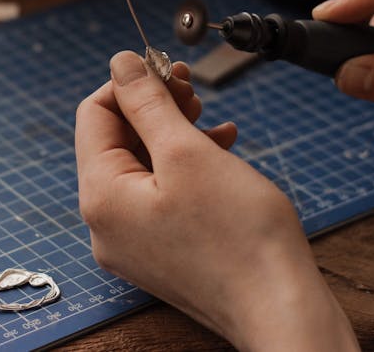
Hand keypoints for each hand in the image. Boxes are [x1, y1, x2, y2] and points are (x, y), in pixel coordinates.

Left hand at [75, 51, 357, 350]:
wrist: (279, 308)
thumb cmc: (239, 236)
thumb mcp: (187, 151)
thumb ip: (147, 103)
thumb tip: (120, 64)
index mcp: (101, 197)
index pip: (94, 115)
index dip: (128, 83)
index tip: (165, 67)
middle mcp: (107, 224)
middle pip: (116, 141)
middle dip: (152, 107)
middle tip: (190, 87)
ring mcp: (133, 242)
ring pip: (142, 165)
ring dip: (172, 132)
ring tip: (208, 116)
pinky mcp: (161, 250)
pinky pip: (161, 193)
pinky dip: (185, 165)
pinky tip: (219, 148)